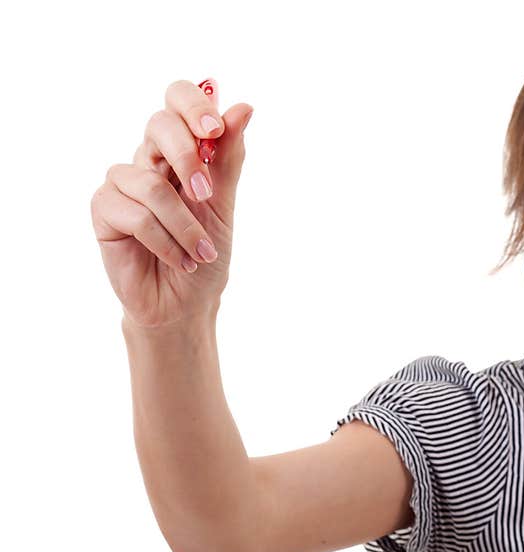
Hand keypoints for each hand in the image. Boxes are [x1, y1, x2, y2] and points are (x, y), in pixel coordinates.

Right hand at [91, 79, 252, 327]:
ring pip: (151, 183)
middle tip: (206, 193)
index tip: (214, 130)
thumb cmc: (205, 254)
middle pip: (158, 123)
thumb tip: (244, 107)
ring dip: (184, 225)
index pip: (178, 99)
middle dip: (188, 157)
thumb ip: (228, 157)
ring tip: (200, 252)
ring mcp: (123, 183)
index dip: (194, 104)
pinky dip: (165, 241)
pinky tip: (178, 260)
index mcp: (182, 150)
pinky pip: (135, 214)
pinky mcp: (104, 210)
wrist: (186, 304)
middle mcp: (149, 159)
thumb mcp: (223, 204)